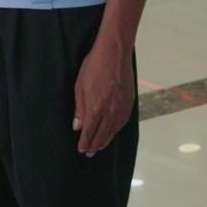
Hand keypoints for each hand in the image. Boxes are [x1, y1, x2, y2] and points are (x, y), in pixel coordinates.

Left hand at [73, 35, 134, 155]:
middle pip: (101, 135)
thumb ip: (79, 109)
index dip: (85, 143)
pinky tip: (112, 133)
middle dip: (94, 145)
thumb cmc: (94, 67)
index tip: (81, 149)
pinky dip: (115, 131)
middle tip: (89, 153)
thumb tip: (77, 126)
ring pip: (113, 131)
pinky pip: (122, 123)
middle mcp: (110, 112)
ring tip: (99, 147)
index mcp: (96, 109)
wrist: (114, 53)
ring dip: (105, 141)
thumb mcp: (80, 86)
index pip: (89, 133)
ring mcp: (121, 108)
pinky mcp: (129, 103)